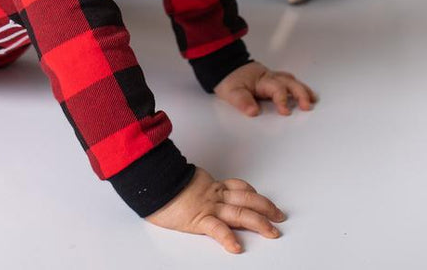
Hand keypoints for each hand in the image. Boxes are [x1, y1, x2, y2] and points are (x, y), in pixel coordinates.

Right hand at [146, 167, 284, 252]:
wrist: (147, 179)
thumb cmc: (157, 181)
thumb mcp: (176, 180)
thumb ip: (185, 183)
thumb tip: (180, 184)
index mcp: (208, 185)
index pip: (236, 187)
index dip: (252, 192)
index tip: (262, 198)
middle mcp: (213, 195)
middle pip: (246, 200)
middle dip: (266, 208)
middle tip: (279, 216)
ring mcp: (208, 206)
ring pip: (240, 212)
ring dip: (259, 222)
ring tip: (272, 231)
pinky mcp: (198, 219)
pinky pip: (217, 229)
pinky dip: (228, 238)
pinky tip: (237, 247)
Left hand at [214, 62, 316, 116]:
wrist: (226, 67)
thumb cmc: (230, 80)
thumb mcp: (231, 92)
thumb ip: (242, 101)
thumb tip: (253, 111)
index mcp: (262, 80)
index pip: (277, 89)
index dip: (282, 100)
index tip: (285, 112)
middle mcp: (270, 77)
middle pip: (290, 82)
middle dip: (300, 94)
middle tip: (307, 106)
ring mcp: (273, 77)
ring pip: (292, 81)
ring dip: (303, 90)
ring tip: (313, 100)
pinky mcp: (273, 80)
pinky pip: (289, 81)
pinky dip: (299, 87)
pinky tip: (305, 93)